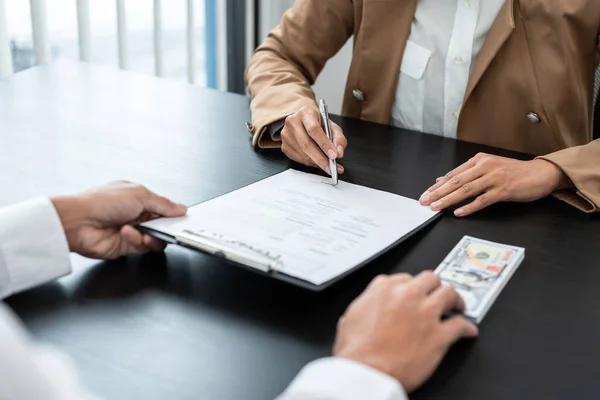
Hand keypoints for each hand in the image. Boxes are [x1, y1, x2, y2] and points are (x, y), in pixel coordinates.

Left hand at [52, 181, 186, 258]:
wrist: (78, 222)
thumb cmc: (101, 202)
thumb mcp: (140, 195)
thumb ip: (163, 204)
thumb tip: (180, 208)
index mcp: (139, 198)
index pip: (164, 208)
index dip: (173, 214)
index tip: (182, 219)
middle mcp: (135, 214)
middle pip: (162, 225)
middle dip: (165, 227)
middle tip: (166, 227)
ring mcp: (131, 231)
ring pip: (156, 239)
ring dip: (152, 235)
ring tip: (143, 231)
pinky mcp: (126, 247)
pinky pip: (143, 247)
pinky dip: (138, 241)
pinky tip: (127, 232)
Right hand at [281, 106, 346, 175]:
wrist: (303, 121)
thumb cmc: (317, 123)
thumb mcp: (332, 126)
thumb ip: (339, 138)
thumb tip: (339, 153)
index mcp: (306, 113)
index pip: (314, 130)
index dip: (324, 144)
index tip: (334, 155)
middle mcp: (293, 122)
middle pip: (306, 144)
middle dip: (321, 159)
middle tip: (332, 167)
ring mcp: (286, 135)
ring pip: (303, 154)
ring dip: (317, 163)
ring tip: (329, 167)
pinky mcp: (284, 146)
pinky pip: (299, 159)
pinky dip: (311, 163)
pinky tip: (318, 163)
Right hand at [334, 271, 477, 391]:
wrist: (366, 371)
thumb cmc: (356, 351)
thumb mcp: (350, 317)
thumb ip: (364, 304)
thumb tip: (368, 304)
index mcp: (383, 289)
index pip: (403, 277)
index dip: (409, 287)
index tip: (412, 293)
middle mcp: (407, 296)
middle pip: (430, 279)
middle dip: (434, 286)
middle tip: (436, 294)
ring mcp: (426, 314)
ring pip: (449, 293)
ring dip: (455, 299)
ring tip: (457, 305)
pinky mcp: (439, 335)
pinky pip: (460, 325)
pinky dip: (467, 327)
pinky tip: (468, 330)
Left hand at [419, 153, 572, 216]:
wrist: (541, 173)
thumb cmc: (514, 172)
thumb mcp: (487, 169)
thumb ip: (465, 174)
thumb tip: (441, 180)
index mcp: (479, 160)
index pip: (453, 175)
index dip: (437, 186)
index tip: (425, 195)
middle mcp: (485, 166)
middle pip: (456, 182)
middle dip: (438, 193)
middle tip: (424, 202)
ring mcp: (495, 177)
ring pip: (466, 190)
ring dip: (449, 200)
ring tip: (436, 208)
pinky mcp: (504, 189)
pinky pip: (483, 200)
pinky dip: (470, 207)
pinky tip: (459, 213)